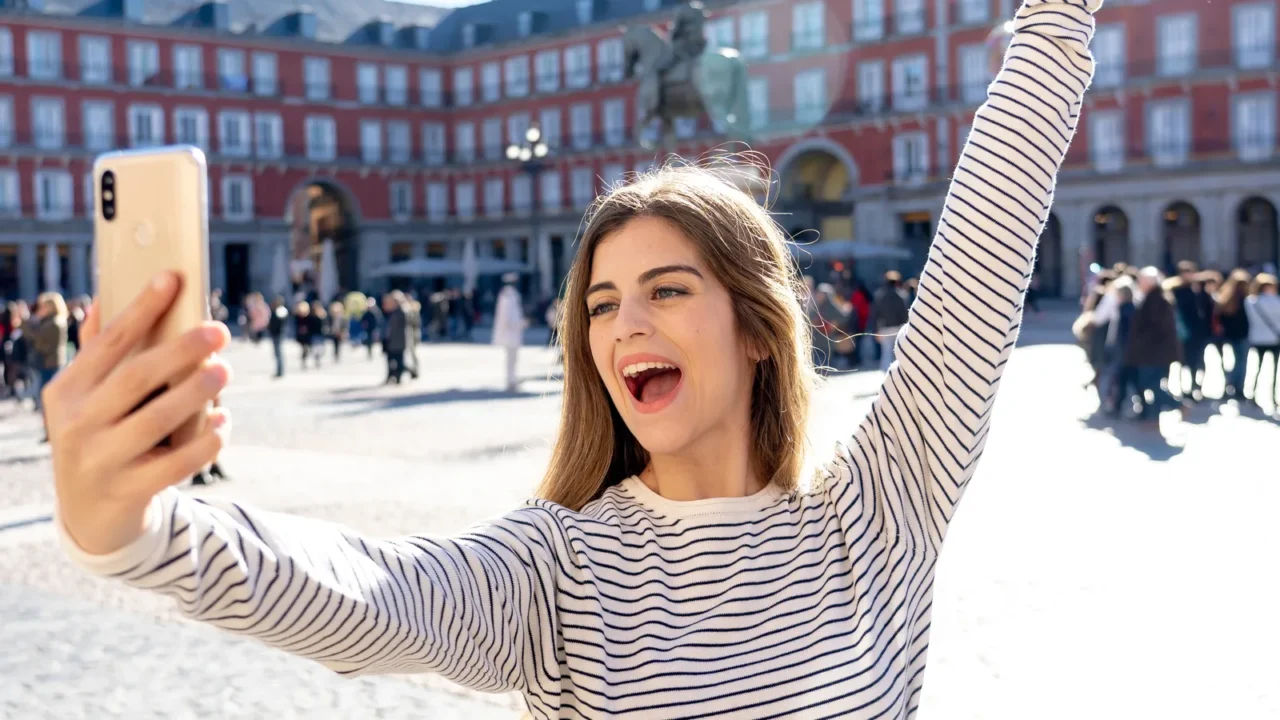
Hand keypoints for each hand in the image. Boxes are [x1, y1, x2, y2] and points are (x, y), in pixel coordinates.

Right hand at [45, 271, 232, 555]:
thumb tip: (102, 303)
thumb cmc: (97, 438)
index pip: (108, 342)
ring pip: (156, 420)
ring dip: (196, 392)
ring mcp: (100, 460)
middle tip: (219, 331)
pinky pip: (175, 463)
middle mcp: (75, 424)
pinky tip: (224, 421)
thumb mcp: (83, 400)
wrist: (87, 516)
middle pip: (135, 378)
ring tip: (225, 370)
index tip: (173, 278)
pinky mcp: (127, 491)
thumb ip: (96, 357)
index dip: (141, 308)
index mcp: (65, 391)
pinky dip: (205, 441)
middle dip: (180, 350)